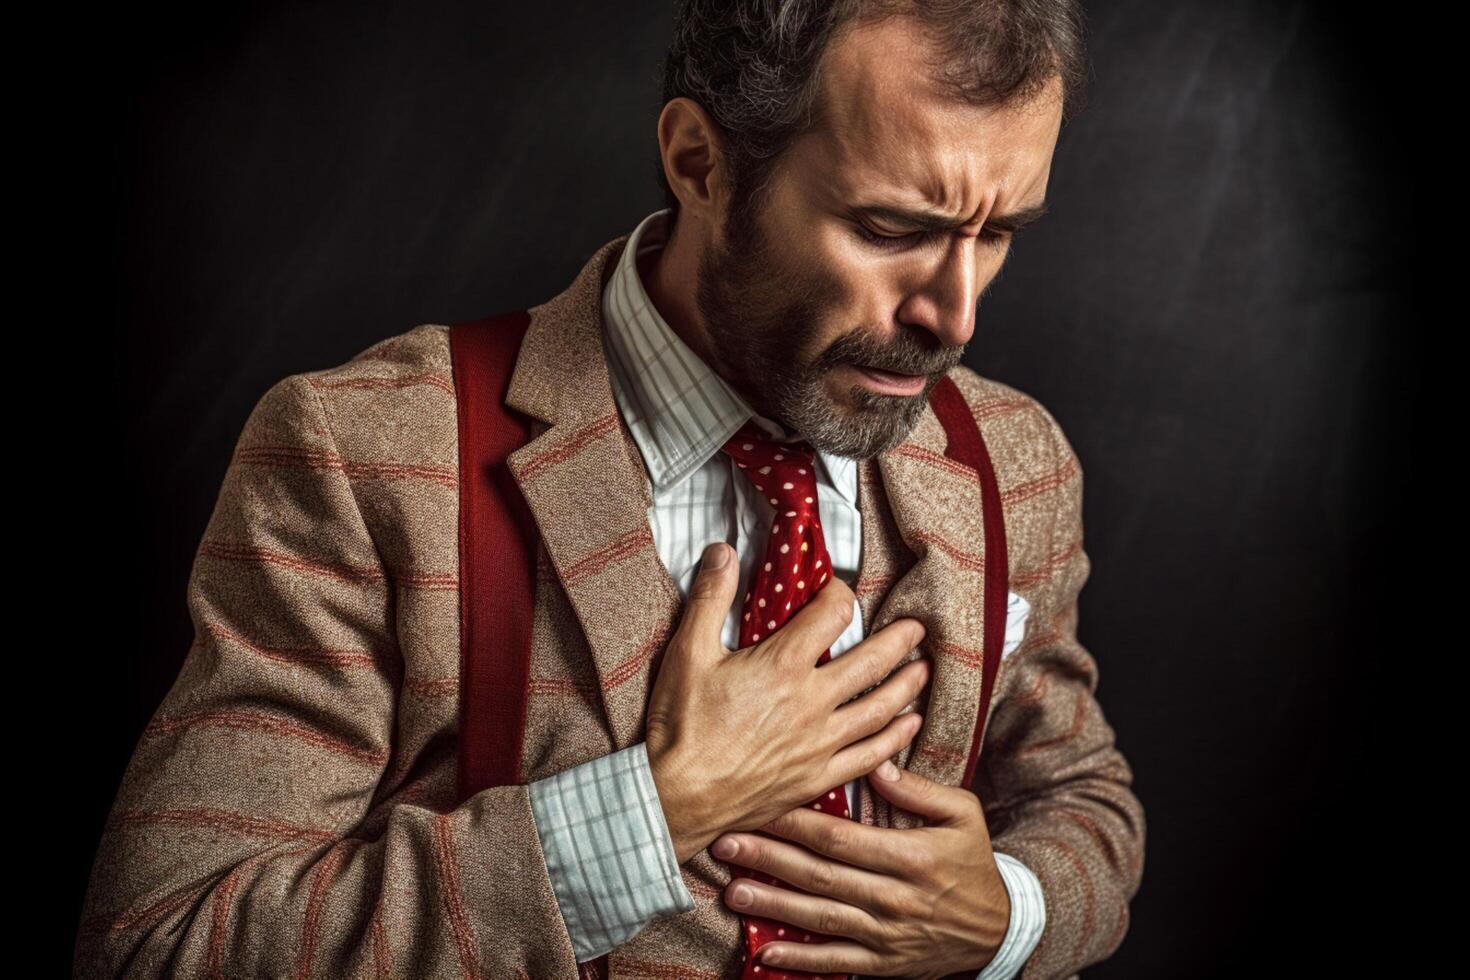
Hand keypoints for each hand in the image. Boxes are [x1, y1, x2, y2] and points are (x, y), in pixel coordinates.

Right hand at [646, 541, 932, 864]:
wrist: (678, 796)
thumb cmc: (681, 726)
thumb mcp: (688, 651)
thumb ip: (710, 598)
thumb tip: (722, 552)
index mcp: (783, 665)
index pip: (831, 614)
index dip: (840, 593)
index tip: (839, 590)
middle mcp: (811, 701)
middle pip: (871, 662)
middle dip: (898, 641)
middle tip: (918, 628)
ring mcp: (819, 742)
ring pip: (879, 709)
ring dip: (906, 687)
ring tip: (923, 672)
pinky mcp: (817, 778)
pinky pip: (869, 757)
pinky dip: (893, 741)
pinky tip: (907, 730)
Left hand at [710, 760, 1010, 978]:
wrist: (1000, 929)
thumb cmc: (974, 862)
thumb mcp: (963, 814)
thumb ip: (918, 790)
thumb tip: (875, 762)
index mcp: (911, 855)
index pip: (841, 836)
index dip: (796, 822)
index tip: (759, 804)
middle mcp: (894, 897)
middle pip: (821, 875)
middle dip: (769, 858)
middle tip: (725, 842)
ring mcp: (887, 934)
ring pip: (820, 918)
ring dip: (772, 906)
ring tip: (732, 891)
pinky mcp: (884, 963)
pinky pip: (836, 962)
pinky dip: (799, 959)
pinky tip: (764, 951)